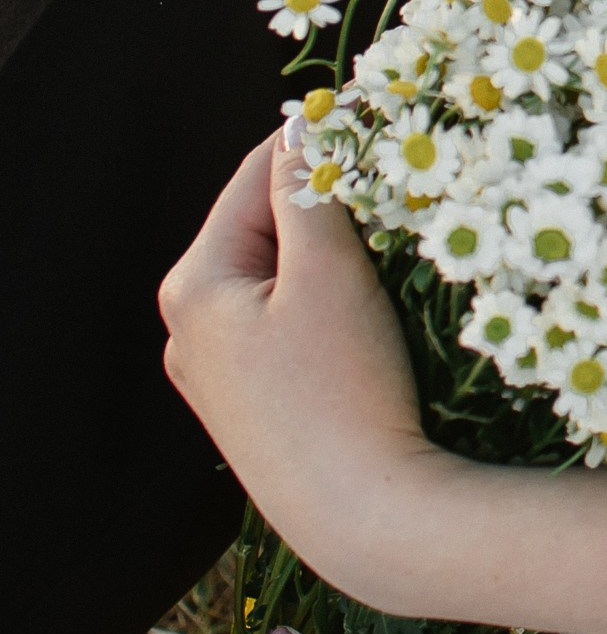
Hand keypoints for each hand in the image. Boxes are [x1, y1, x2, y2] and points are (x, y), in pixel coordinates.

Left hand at [160, 132, 438, 590]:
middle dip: (324, 203)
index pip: (255, 176)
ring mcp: (216, 377)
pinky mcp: (253, 411)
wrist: (364, 516)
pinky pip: (284, 328)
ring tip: (388, 246)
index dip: (317, 140)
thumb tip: (303, 131)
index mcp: (193, 286)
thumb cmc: (344, 388)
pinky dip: (323, 306)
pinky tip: (367, 316)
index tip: (375, 117)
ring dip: (327, 256)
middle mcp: (187, 330)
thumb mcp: (328, 274)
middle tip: (393, 182)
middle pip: (262, 228)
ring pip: (277, 279)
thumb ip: (311, 194)